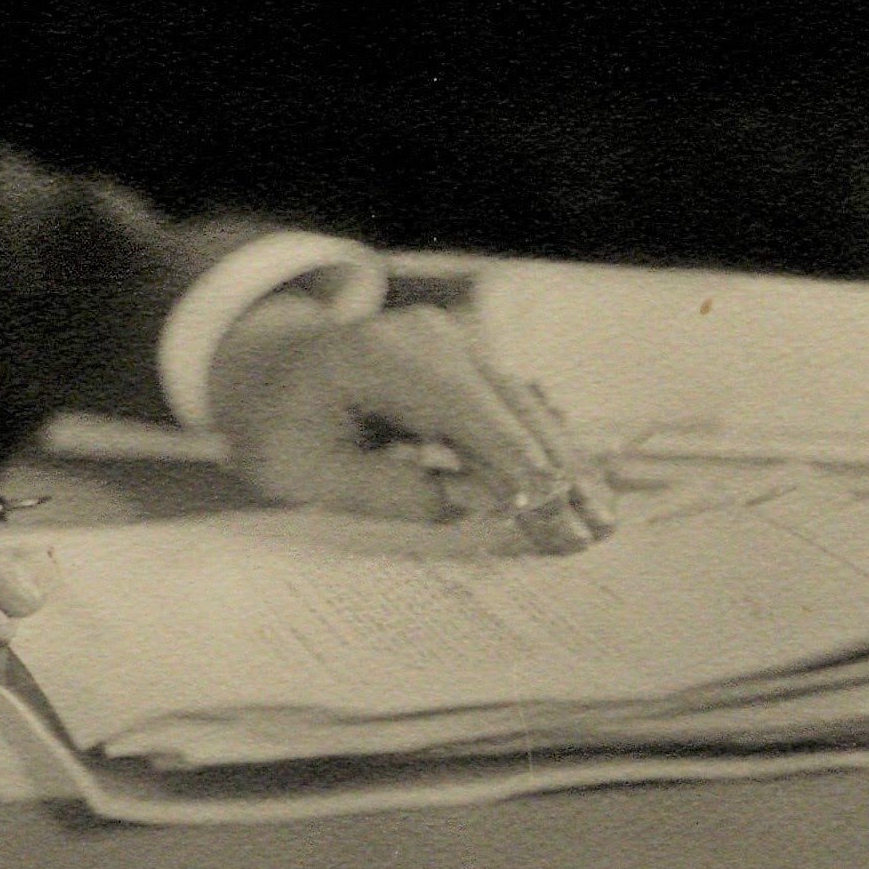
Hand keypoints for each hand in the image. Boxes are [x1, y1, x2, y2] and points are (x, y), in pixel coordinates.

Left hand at [206, 293, 617, 552]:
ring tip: (600, 519)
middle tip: (594, 531)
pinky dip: (544, 448)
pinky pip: (512, 406)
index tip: (553, 511)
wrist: (267, 371)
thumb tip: (476, 502)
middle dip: (555, 468)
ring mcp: (449, 342)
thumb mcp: (310, 473)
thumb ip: (390, 492)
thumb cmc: (279, 426)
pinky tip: (578, 490)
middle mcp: (424, 336)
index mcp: (376, 355)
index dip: (513, 462)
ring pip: (522, 403)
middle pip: (506, 402)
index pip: (461, 408)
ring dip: (563, 460)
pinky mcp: (464, 361)